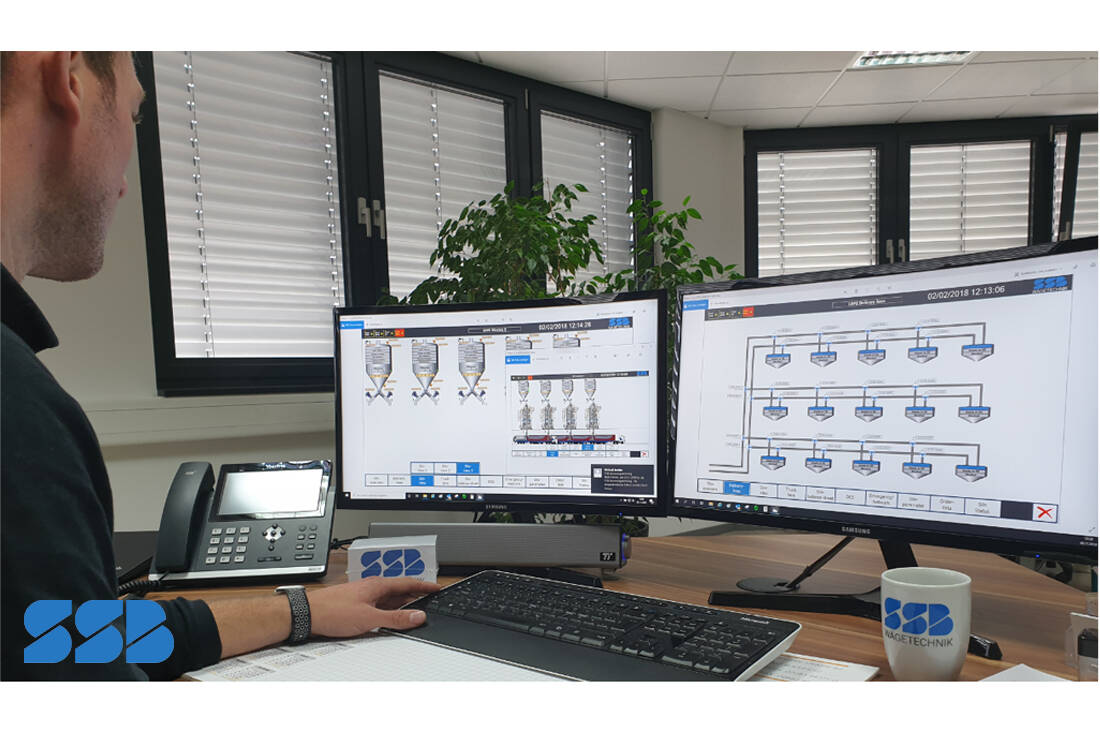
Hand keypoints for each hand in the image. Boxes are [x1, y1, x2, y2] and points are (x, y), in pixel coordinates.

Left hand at [307, 577, 441, 637]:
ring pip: (390, 599)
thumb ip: (395, 619)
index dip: (425, 586)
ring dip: (402, 605)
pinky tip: (391, 619)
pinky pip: (380, 606)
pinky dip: (390, 611)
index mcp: (378, 585)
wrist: (307, 614)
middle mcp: (372, 587)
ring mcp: (364, 595)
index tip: (438, 588)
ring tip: (414, 613)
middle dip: (416, 596)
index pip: (409, 582)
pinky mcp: (357, 604)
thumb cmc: (332, 611)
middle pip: (400, 591)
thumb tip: (418, 616)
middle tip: (431, 602)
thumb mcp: (369, 619)